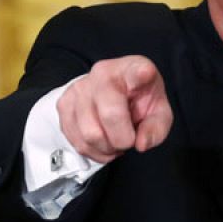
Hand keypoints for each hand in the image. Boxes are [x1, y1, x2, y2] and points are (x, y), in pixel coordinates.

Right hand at [56, 56, 173, 162]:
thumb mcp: (158, 113)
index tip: (145, 73)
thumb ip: (156, 128)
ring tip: (114, 139)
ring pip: (90, 135)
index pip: (135, 71)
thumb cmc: (138, 101)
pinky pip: (77, 141)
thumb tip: (141, 143)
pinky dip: (93, 150)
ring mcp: (78, 89)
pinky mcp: (64, 105)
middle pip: (110, 116)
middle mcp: (101, 74)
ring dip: (106, 148)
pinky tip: (102, 141)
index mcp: (130, 71)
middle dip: (122, 140)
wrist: (113, 93)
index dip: (141, 73)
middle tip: (128, 138)